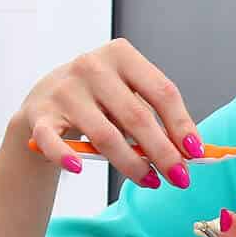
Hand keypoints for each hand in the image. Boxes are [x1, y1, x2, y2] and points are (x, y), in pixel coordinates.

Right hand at [16, 39, 204, 189]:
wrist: (45, 101)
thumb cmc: (101, 101)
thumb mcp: (129, 98)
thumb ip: (157, 119)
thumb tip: (191, 153)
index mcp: (122, 55)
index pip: (162, 91)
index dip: (182, 124)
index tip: (196, 152)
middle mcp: (92, 66)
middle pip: (136, 116)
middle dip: (162, 152)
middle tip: (180, 178)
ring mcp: (64, 90)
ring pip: (104, 134)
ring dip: (131, 164)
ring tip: (150, 181)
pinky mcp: (39, 114)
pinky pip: (54, 141)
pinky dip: (66, 156)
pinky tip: (80, 168)